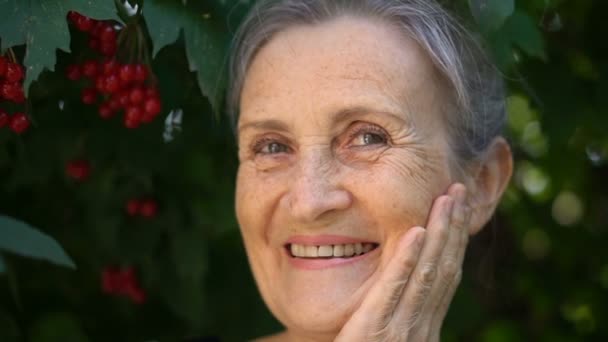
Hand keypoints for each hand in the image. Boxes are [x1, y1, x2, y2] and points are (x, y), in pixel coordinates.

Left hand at [335, 183, 470, 341]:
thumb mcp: (388, 339)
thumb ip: (400, 316)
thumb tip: (409, 286)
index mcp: (424, 325)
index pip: (446, 275)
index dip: (454, 241)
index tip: (458, 210)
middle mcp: (421, 324)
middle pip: (444, 267)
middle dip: (453, 227)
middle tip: (459, 191)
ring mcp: (403, 327)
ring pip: (429, 272)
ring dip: (439, 232)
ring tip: (445, 199)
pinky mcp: (377, 327)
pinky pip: (396, 287)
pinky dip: (410, 258)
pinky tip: (417, 232)